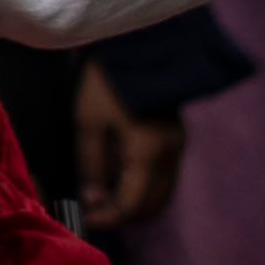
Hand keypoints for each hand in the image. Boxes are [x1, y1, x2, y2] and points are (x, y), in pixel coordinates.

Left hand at [73, 63, 184, 231]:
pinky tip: (120, 180)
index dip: (110, 218)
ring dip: (137, 204)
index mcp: (148, 153)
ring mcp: (178, 147)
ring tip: (105, 198)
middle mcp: (170, 155)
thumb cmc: (106, 81)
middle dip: (125, 216)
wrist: (140, 46)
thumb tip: (92, 198)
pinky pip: (165, 177)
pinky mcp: (177, 138)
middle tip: (96, 212)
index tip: (86, 218)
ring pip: (163, 194)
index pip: (133, 204)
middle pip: (154, 206)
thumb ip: (91, 164)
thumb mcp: (88, 122)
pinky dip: (145, 188)